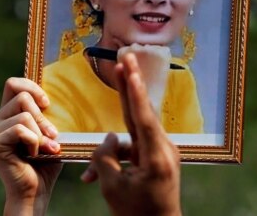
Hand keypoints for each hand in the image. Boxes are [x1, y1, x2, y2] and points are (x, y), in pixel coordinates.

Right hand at [0, 78, 62, 215]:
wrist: (36, 191)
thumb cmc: (45, 163)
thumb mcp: (48, 132)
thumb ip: (45, 114)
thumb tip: (50, 96)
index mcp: (6, 114)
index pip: (13, 84)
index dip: (31, 87)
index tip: (47, 103)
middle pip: (22, 96)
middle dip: (43, 117)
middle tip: (52, 136)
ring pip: (24, 114)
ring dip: (41, 133)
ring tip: (44, 149)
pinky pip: (20, 129)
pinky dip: (34, 142)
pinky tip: (33, 155)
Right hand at [81, 53, 180, 215]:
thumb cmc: (135, 213)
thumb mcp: (112, 187)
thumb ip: (105, 157)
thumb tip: (109, 137)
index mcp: (156, 157)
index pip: (143, 118)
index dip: (134, 92)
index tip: (130, 70)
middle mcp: (164, 150)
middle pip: (142, 112)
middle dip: (130, 85)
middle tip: (127, 57)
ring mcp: (162, 153)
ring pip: (130, 137)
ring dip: (108, 151)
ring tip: (92, 179)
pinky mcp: (156, 158)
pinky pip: (132, 149)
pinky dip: (114, 159)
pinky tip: (93, 179)